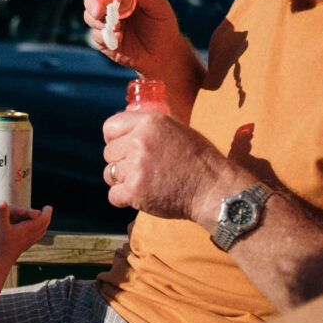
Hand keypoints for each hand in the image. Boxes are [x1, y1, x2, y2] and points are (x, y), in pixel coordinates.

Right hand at [0, 201, 51, 259]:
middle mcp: (30, 236)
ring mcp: (28, 243)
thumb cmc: (0, 244)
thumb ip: (2, 213)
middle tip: (48, 210)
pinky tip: (35, 232)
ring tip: (43, 219)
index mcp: (28, 230)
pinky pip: (36, 238)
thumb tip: (1, 201)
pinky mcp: (24, 247)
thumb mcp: (0, 226)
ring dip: (43, 225)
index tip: (48, 207)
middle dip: (46, 217)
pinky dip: (38, 233)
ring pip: (40, 233)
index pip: (42, 219)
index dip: (46, 213)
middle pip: (43, 226)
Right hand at [82, 0, 180, 74]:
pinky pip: (94, 34)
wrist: (162, 54)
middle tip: (99, 13)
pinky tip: (119, 39)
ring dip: (100, 22)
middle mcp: (113, 2)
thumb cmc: (162, 25)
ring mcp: (106, 19)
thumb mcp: (158, 5)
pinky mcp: (103, 36)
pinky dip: (105, 36)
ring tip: (118, 29)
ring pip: (89, 14)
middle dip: (93, 2)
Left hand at [102, 110, 232, 222]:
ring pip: (109, 174)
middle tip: (140, 169)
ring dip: (122, 181)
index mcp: (150, 123)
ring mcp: (135, 167)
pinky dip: (124, 199)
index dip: (114, 139)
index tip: (122, 148)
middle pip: (108, 152)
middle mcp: (139, 141)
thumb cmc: (199, 160)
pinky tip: (140, 197)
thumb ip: (150, 128)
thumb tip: (127, 130)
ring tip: (143, 183)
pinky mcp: (134, 190)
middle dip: (121, 162)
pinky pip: (113, 195)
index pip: (110, 127)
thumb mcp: (176, 130)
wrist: (213, 188)